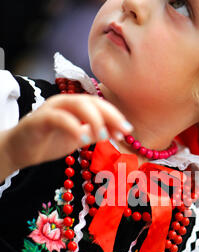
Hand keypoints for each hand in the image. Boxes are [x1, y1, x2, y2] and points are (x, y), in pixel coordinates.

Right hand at [3, 93, 132, 174]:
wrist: (19, 151)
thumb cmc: (48, 142)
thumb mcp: (77, 139)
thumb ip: (94, 133)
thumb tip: (114, 132)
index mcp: (74, 106)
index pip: (99, 104)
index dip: (115, 115)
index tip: (127, 130)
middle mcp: (64, 102)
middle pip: (91, 101)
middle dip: (110, 115)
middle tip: (122, 131)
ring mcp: (51, 109)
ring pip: (76, 104)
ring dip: (94, 119)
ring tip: (104, 135)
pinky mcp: (39, 119)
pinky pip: (58, 118)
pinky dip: (73, 126)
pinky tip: (83, 140)